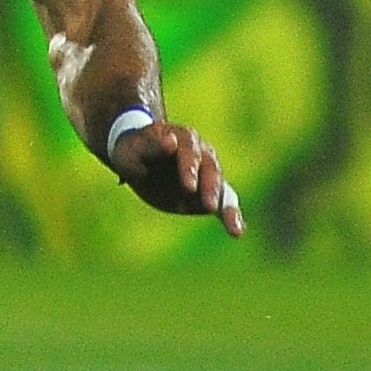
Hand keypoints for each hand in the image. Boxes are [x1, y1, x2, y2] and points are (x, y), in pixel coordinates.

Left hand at [110, 120, 245, 236]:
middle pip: (211, 170)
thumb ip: (151, 147)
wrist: (139, 160)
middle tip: (209, 207)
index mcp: (184, 138)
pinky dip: (231, 216)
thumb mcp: (134, 149)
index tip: (189, 187)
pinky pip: (224, 203)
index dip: (190, 168)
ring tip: (234, 227)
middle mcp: (203, 153)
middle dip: (211, 189)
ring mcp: (209, 173)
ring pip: (222, 188)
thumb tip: (170, 142)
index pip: (190, 152)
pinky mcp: (210, 192)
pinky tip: (237, 231)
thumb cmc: (134, 151)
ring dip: (228, 207)